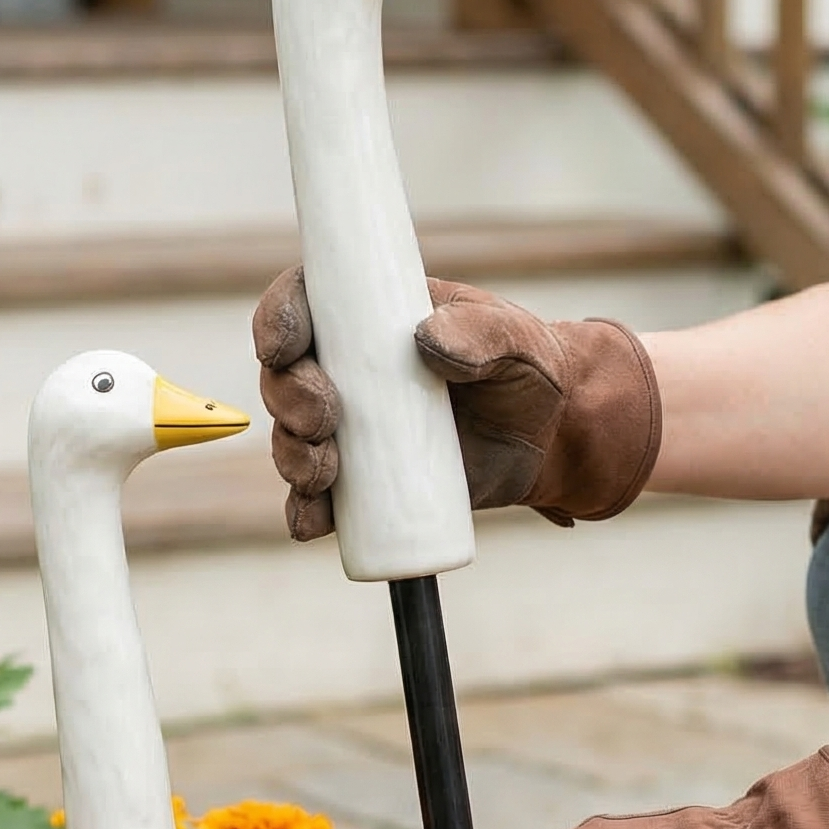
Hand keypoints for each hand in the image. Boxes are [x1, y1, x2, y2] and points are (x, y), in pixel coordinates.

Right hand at [253, 267, 660, 542]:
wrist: (550, 437)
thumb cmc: (528, 369)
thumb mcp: (515, 339)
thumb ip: (481, 332)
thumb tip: (427, 342)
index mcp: (370, 319)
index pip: (304, 305)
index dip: (278, 321)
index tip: (284, 346)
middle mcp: (348, 372)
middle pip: (286, 377)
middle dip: (288, 398)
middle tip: (323, 418)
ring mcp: (353, 430)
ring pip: (293, 440)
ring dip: (292, 456)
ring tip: (324, 471)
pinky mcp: (366, 484)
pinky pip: (319, 500)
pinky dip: (306, 513)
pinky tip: (313, 523)